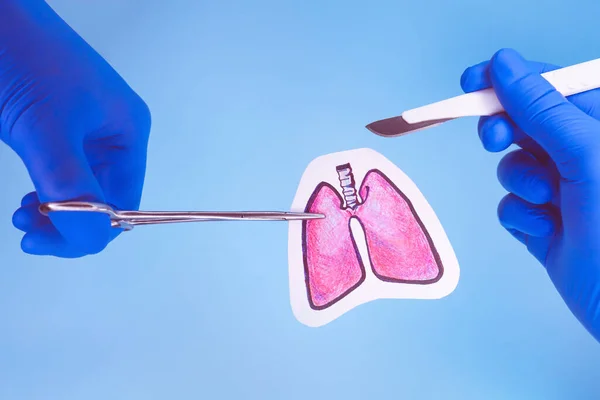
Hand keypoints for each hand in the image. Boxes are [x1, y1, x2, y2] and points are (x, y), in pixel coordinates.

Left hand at [0, 1, 150, 256]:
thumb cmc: (19, 57)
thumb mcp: (47, 129)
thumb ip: (72, 185)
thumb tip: (92, 239)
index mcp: (126, 131)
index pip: (124, 202)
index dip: (93, 228)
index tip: (50, 239)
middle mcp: (110, 135)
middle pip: (103, 201)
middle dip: (69, 223)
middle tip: (29, 230)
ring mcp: (82, 133)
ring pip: (80, 193)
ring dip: (55, 213)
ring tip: (23, 214)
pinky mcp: (54, 130)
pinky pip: (61, 177)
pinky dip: (45, 197)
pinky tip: (29, 199)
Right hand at [461, 48, 599, 340]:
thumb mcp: (586, 156)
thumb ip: (542, 109)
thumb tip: (504, 64)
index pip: (550, 85)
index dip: (509, 81)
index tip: (471, 81)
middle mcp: (584, 154)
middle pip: (524, 123)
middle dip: (506, 134)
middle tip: (495, 140)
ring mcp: (565, 190)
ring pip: (513, 166)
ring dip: (521, 184)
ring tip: (549, 204)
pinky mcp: (546, 223)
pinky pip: (511, 204)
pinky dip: (521, 216)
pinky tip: (547, 231)